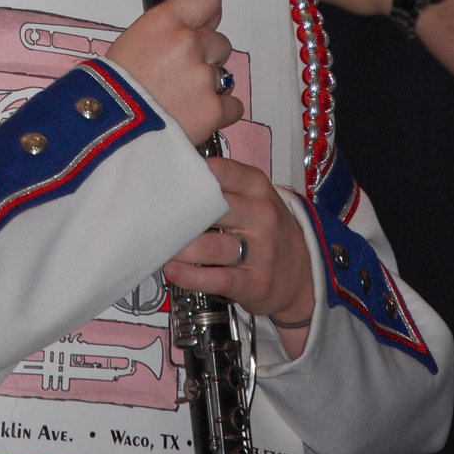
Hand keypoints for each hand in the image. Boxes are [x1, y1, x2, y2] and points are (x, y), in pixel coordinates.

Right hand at [106, 0, 242, 145]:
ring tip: (182, 101)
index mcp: (165, 21)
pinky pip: (232, 105)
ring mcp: (202, 77)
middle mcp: (187, 43)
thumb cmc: (109, 89)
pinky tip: (194, 117)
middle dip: (205, 58)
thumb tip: (189, 33)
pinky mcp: (213, 109)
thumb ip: (165, 34)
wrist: (104, 131)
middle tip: (180, 76)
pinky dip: (219, 113)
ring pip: (225, 76)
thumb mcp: (131, 42)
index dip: (207, 16)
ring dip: (210, 87)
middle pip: (219, 42)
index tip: (203, 26)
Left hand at [164, 156, 312, 350]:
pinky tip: (172, 271)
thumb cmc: (264, 227)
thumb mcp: (253, 194)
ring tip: (158, 245)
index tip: (161, 178)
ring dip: (179, 248)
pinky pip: (217, 279)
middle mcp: (261, 215)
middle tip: (151, 214)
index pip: (219, 171)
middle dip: (178, 213)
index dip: (188, 174)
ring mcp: (261, 250)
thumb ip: (221, 182)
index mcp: (257, 186)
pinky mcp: (256, 282)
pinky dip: (189, 276)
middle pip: (211, 208)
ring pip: (210, 246)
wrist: (302, 272)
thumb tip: (172, 172)